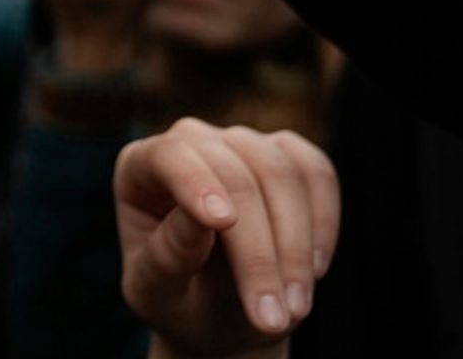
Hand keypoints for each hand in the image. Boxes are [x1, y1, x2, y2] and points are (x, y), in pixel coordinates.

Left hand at [116, 119, 339, 358]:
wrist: (221, 313)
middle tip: (269, 319)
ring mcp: (242, 143)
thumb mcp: (157, 291)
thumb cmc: (177, 299)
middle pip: (235, 175)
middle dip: (257, 252)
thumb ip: (169, 254)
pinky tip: (313, 271)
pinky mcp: (288, 155)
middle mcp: (191, 143)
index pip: (169, 156)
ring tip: (293, 310)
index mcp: (140, 168)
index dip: (196, 182)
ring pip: (282, 173)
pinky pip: (317, 173)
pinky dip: (322, 222)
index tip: (222, 222)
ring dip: (294, 247)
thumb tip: (200, 218)